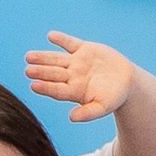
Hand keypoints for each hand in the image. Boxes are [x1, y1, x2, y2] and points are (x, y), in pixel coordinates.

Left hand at [20, 31, 141, 120]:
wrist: (127, 81)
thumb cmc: (114, 97)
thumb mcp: (103, 107)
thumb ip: (88, 113)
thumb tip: (71, 118)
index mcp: (74, 91)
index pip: (57, 90)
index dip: (46, 88)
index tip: (34, 85)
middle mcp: (72, 76)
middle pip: (53, 74)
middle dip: (41, 72)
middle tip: (28, 70)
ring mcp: (76, 62)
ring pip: (56, 59)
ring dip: (43, 57)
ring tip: (29, 56)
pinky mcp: (83, 49)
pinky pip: (70, 43)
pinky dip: (61, 39)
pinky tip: (51, 36)